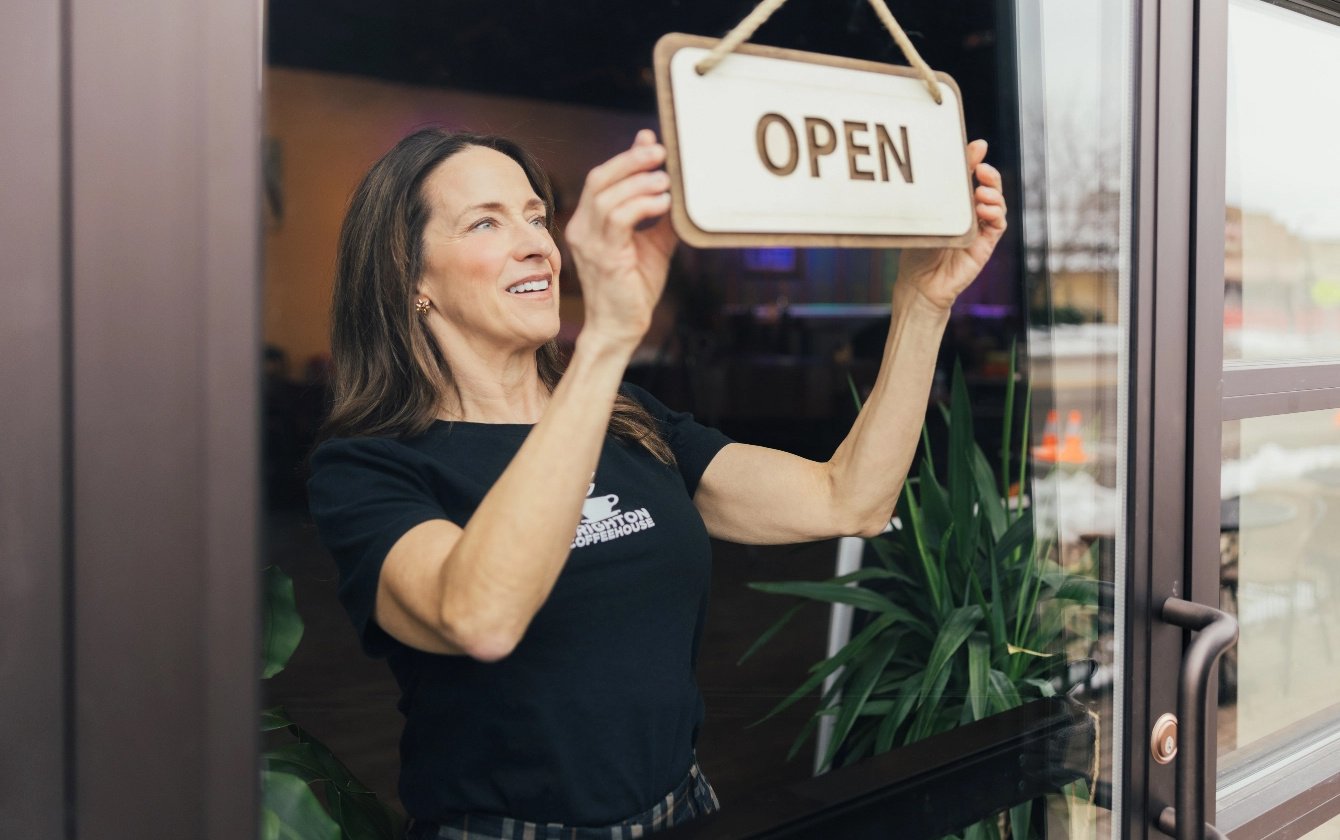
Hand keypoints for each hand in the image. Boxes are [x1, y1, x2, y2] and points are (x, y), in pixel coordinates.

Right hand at [565, 130, 678, 348]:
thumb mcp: (653, 244)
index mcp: (589, 222)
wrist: (621, 328)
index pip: (602, 179)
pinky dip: (642, 205)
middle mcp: (582, 228)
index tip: (651, 142)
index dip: (626, 157)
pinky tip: (662, 203)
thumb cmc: (634, 288)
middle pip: (599, 179)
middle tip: (661, 153)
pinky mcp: (602, 256)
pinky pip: (618, 219)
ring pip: (607, 196)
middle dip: (631, 161)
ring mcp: (588, 242)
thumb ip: (660, 215)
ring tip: (665, 181)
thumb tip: (676, 186)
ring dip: (639, 182)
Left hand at [896, 139, 1006, 312]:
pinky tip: (985, 210)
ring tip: (981, 194)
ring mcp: (980, 229)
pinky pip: (998, 225)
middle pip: (990, 188)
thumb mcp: (928, 214)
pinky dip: (996, 214)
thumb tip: (949, 162)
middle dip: (990, 176)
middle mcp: (971, 214)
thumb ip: (941, 189)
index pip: (972, 177)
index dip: (978, 161)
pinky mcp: (985, 245)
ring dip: (994, 195)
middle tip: (981, 170)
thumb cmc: (919, 248)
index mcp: (956, 204)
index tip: (979, 147)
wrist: (919, 284)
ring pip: (997, 205)